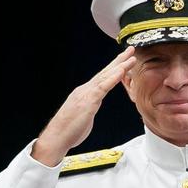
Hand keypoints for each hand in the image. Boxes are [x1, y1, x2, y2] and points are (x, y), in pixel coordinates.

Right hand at [30, 47, 136, 165]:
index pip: (102, 77)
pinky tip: (121, 70)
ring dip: (120, 65)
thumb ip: (89, 108)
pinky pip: (103, 87)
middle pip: (105, 72)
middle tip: (130, 50)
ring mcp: (86, 94)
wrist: (56, 137)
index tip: (124, 60)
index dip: (114, 68)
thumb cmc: (68, 130)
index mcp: (85, 93)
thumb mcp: (82, 116)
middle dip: (119, 60)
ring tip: (131, 57)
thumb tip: (91, 108)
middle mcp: (85, 90)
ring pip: (106, 76)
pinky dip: (113, 78)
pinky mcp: (88, 101)